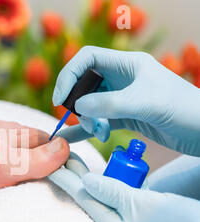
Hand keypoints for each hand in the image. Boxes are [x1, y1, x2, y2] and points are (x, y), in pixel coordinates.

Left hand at [48, 153, 199, 221]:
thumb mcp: (142, 205)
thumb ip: (112, 192)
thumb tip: (86, 181)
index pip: (83, 198)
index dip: (66, 179)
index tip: (49, 164)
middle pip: (91, 196)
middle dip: (76, 175)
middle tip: (61, 155)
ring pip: (105, 195)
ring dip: (93, 177)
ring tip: (76, 160)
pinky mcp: (143, 218)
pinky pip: (121, 197)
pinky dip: (112, 183)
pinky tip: (105, 173)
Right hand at [53, 46, 199, 155]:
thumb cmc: (183, 109)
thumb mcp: (144, 103)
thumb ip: (108, 104)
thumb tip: (76, 106)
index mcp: (127, 64)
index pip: (87, 59)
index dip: (69, 75)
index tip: (61, 98)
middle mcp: (121, 79)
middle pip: (85, 85)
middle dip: (78, 103)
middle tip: (81, 120)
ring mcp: (122, 98)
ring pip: (90, 105)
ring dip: (87, 120)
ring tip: (99, 133)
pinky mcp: (125, 117)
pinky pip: (98, 121)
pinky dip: (85, 130)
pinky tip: (71, 140)